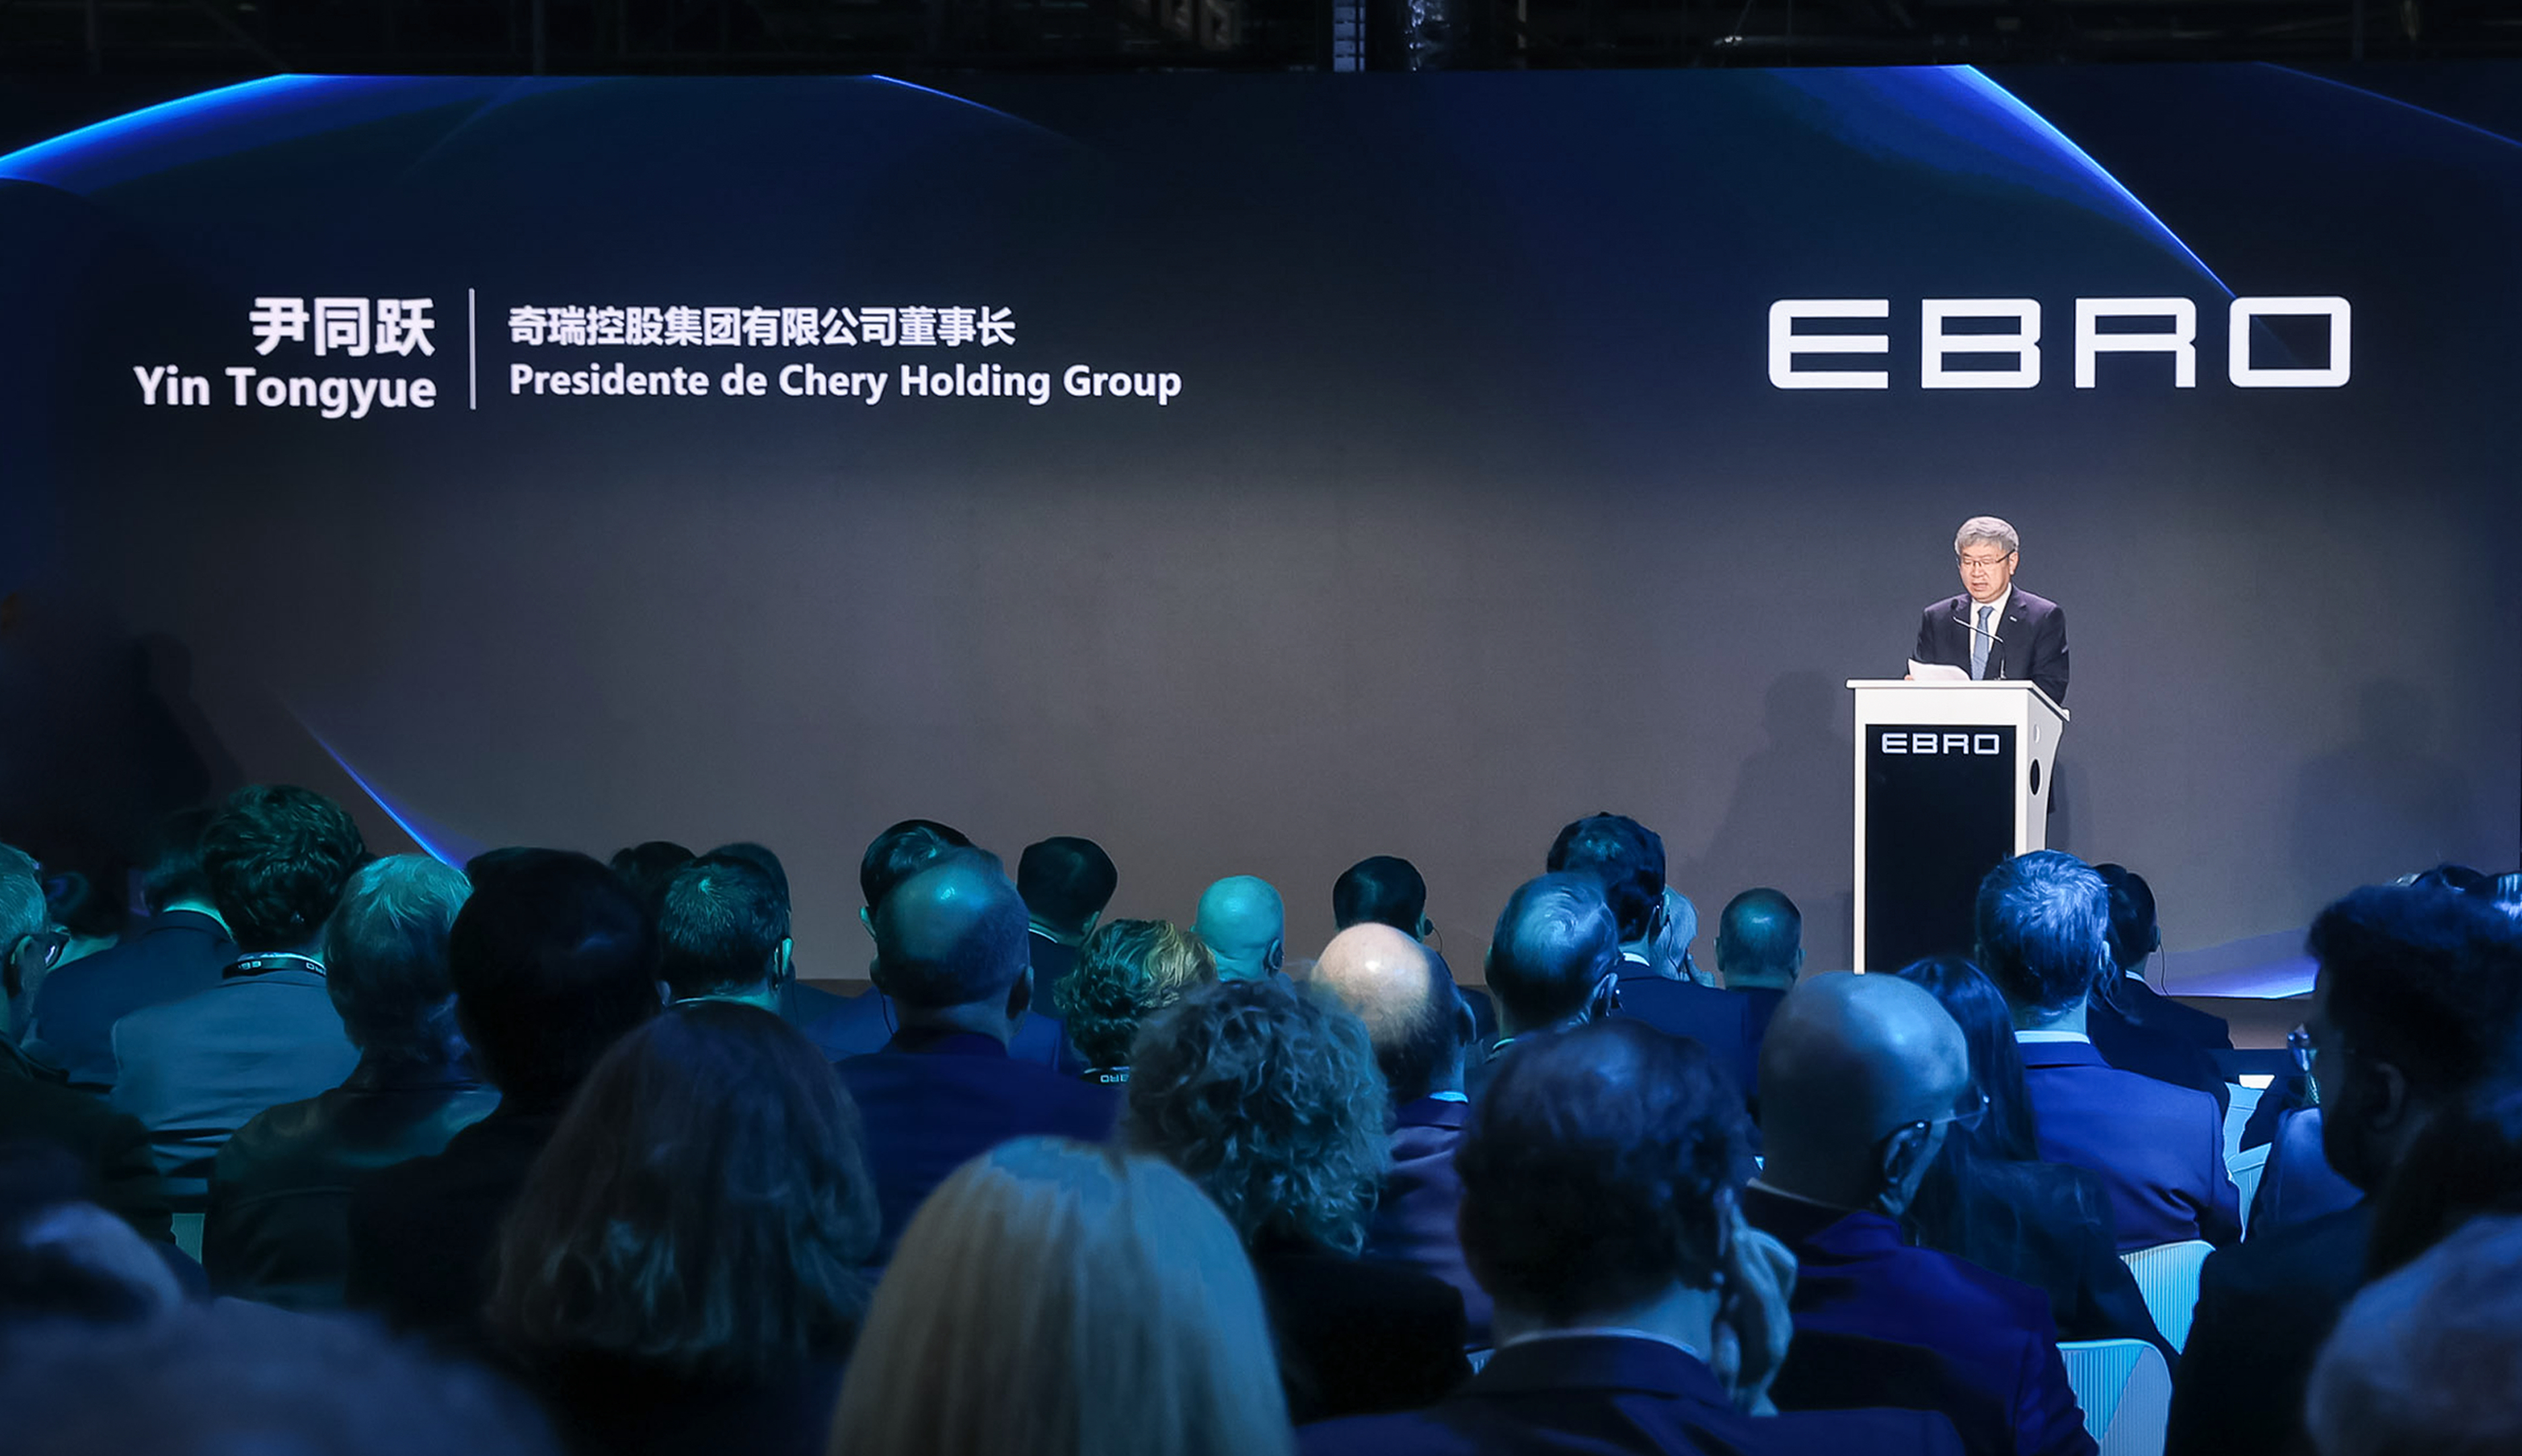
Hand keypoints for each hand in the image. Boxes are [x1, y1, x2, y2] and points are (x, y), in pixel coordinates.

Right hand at [1709, 1204, 1796, 1414]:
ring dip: (1754, 1236)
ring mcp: (1783, 1310)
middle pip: (1776, 1270)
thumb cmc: (1723, 1395)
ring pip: (1781, 1262)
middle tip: (1724, 1202)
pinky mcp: (1777, 1302)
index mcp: (1768, 1343)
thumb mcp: (1718, 1389)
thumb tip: (1724, 1327)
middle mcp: (1782, 1323)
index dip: (1746, 1263)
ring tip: (1727, 1211)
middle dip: (1749, 1236)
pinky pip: (1776, 1264)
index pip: (1762, 1295)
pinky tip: (1735, 1229)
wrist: (1743, 1403)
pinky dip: (1757, 1243)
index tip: (1730, 1234)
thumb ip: (1724, 1365)